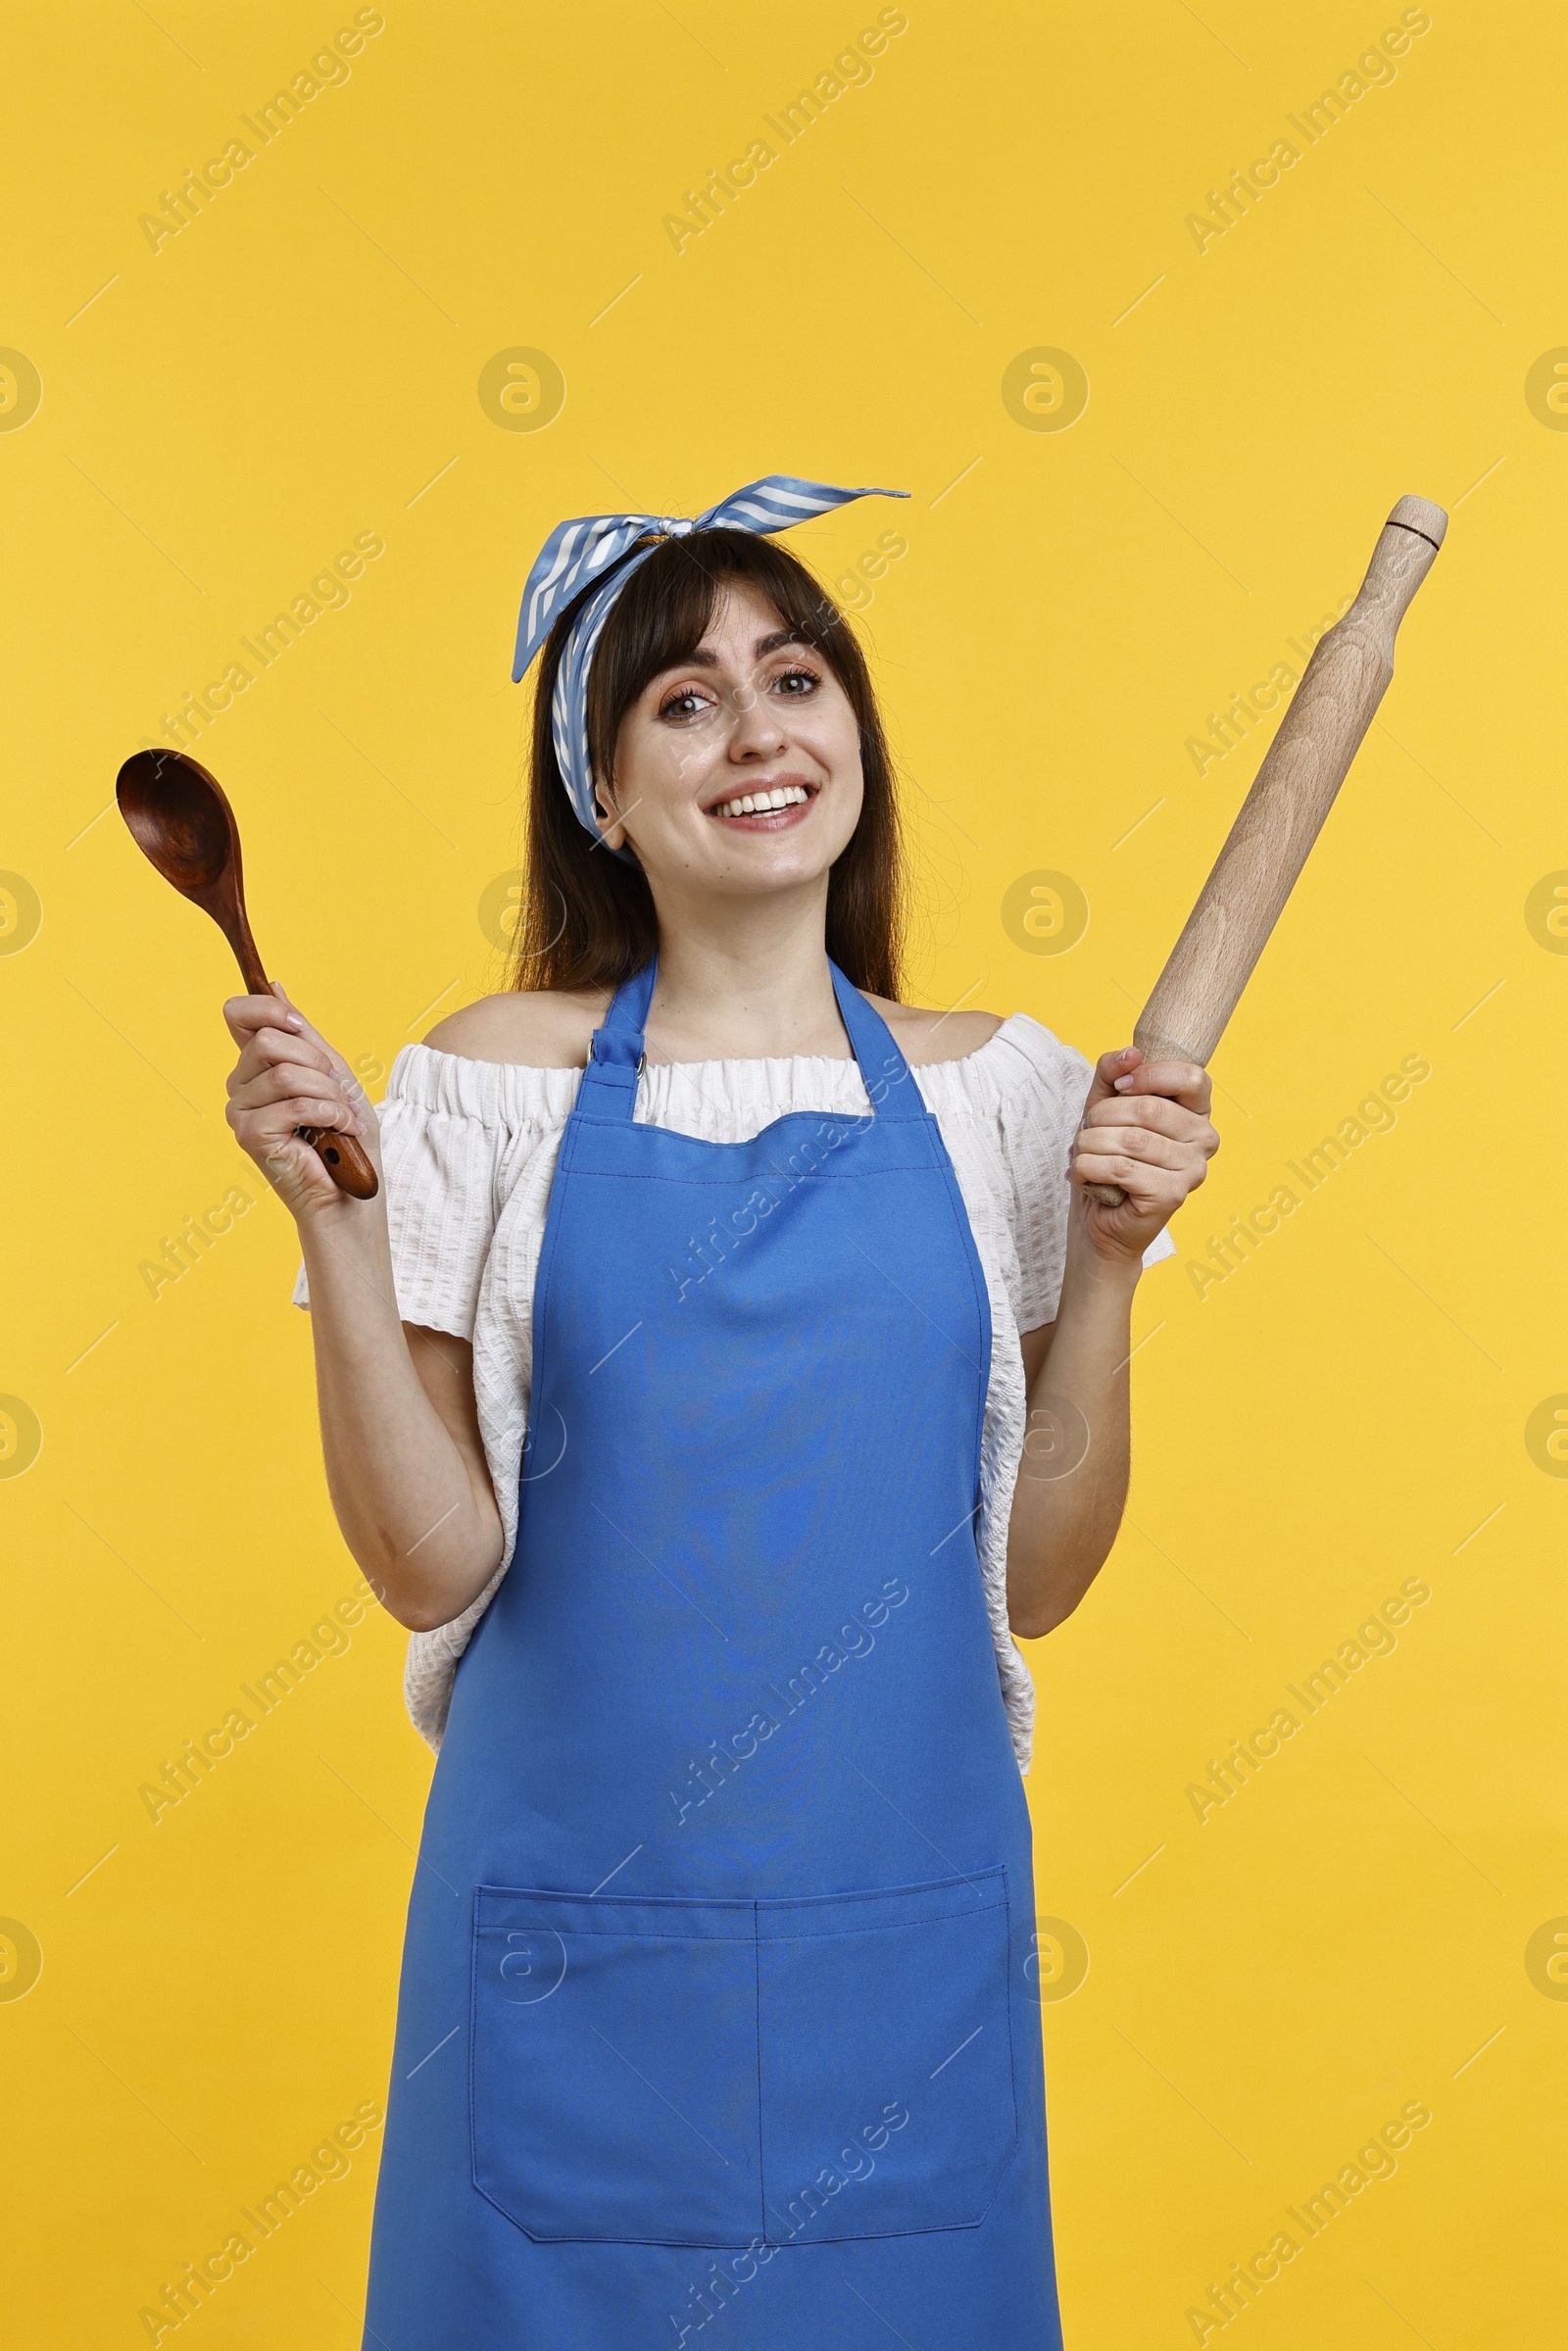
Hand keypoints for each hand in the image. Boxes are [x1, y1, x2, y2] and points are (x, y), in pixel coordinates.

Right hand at [223, 984, 379, 1221]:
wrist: (352, 1191)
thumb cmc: (346, 1137)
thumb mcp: (334, 1072)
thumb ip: (305, 1034)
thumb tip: (276, 984)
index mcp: (257, 1065)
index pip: (237, 1013)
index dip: (267, 1009)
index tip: (299, 1027)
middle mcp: (240, 1084)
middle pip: (267, 1040)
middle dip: (317, 1063)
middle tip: (337, 1091)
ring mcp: (239, 1110)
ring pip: (284, 1072)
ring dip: (329, 1093)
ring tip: (343, 1118)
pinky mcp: (248, 1135)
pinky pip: (293, 1104)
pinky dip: (329, 1114)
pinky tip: (338, 1132)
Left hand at [1068, 1045, 1217, 1262]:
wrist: (1098, 1221)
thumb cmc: (1105, 1160)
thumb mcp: (1104, 1105)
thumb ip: (1114, 1072)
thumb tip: (1132, 1053)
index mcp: (1196, 1113)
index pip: (1190, 1076)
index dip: (1148, 1075)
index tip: (1118, 1089)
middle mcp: (1204, 1140)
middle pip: (1150, 1109)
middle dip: (1102, 1117)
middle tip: (1086, 1132)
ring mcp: (1193, 1170)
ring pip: (1131, 1139)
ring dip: (1090, 1144)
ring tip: (1081, 1154)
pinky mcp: (1172, 1195)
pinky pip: (1122, 1168)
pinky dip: (1089, 1167)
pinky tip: (1083, 1174)